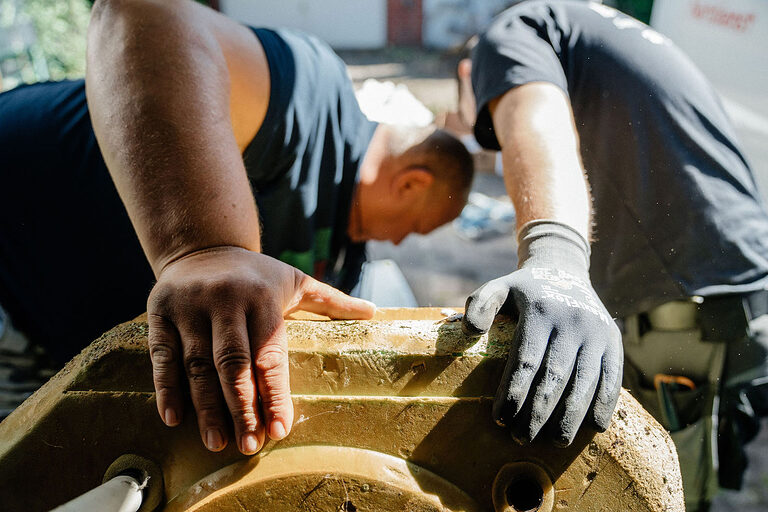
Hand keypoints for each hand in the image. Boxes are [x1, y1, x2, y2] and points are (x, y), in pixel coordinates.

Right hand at [147, 246, 374, 454]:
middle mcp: (225, 302)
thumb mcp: (295, 281)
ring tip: (216, 442)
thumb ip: (332, 300)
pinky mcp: (160, 312)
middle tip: (247, 445)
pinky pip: (162, 355)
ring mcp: (189, 307)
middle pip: (233, 365)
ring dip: (206, 407)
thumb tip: (374, 312)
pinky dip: (166, 388)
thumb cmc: (256, 274)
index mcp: (261, 298)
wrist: (202, 243)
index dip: (275, 395)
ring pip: (197, 364)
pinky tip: (175, 418)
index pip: (270, 356)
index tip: (280, 429)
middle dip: (241, 408)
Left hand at [462, 222, 622, 445]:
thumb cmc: (524, 291)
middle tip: (521, 438)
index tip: (500, 419)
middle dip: (537, 412)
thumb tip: (472, 331)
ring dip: (570, 416)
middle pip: (554, 377)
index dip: (513, 393)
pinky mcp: (614, 341)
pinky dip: (604, 405)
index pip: (526, 360)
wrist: (565, 271)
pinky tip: (592, 428)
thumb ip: (480, 305)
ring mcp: (596, 333)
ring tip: (554, 441)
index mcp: (540, 311)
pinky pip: (613, 378)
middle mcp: (571, 322)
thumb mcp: (498, 288)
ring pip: (585, 382)